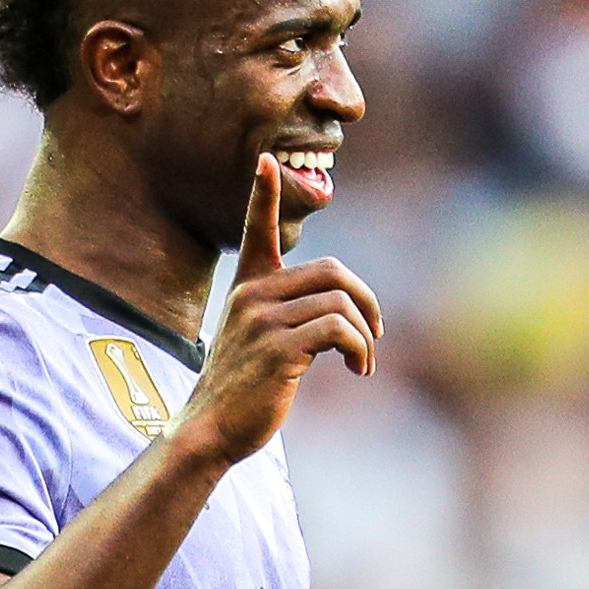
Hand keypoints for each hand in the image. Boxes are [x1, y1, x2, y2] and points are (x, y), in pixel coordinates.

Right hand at [179, 153, 381, 464]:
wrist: (213, 429)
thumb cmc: (244, 387)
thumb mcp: (259, 338)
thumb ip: (289, 313)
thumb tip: (345, 312)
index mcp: (248, 286)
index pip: (258, 230)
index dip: (263, 195)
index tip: (265, 160)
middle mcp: (253, 295)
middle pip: (333, 271)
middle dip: (366, 300)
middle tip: (375, 332)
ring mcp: (263, 321)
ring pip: (341, 304)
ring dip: (366, 336)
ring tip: (363, 362)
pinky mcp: (278, 349)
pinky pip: (339, 331)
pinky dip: (360, 349)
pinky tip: (358, 369)